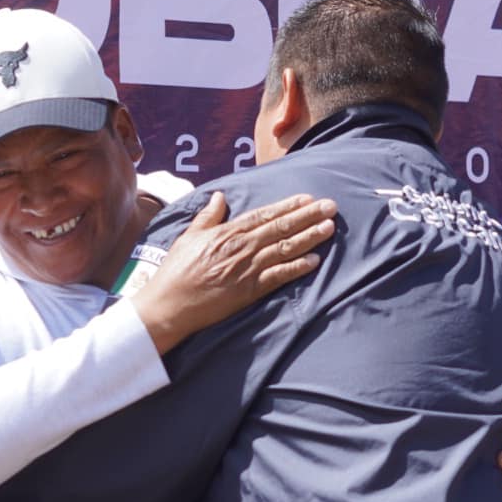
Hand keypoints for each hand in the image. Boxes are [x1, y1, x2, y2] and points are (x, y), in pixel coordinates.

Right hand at [130, 191, 336, 353]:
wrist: (170, 304)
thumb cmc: (176, 271)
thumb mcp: (189, 236)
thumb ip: (208, 216)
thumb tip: (220, 197)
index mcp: (228, 232)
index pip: (264, 214)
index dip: (288, 206)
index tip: (307, 198)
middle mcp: (242, 247)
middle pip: (281, 228)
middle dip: (308, 216)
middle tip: (331, 207)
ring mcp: (247, 269)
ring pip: (285, 249)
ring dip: (309, 238)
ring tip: (329, 228)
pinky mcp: (249, 291)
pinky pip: (279, 277)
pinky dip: (297, 268)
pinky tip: (314, 261)